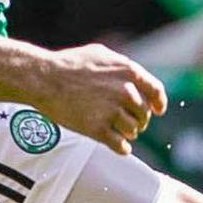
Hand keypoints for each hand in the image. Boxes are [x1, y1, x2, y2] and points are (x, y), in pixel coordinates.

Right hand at [33, 43, 168, 150]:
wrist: (44, 78)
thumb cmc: (70, 63)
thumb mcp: (101, 54)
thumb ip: (122, 66)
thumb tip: (136, 78)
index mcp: (129, 72)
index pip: (156, 92)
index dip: (158, 103)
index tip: (158, 111)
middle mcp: (125, 92)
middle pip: (144, 114)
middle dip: (138, 119)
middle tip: (128, 121)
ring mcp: (112, 112)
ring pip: (134, 131)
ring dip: (128, 133)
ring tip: (118, 130)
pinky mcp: (98, 130)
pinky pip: (121, 146)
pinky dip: (122, 148)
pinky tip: (119, 147)